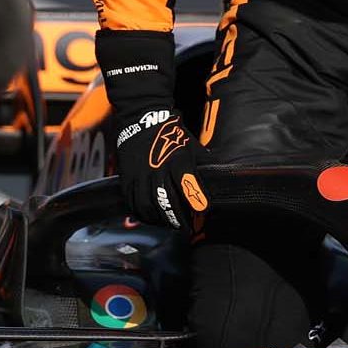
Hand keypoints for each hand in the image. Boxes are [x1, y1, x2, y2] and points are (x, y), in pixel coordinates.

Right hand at [111, 107, 207, 229]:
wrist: (141, 119)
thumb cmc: (171, 134)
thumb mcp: (191, 146)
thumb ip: (202, 164)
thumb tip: (220, 178)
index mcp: (177, 159)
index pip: (187, 181)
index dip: (195, 196)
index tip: (203, 209)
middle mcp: (157, 169)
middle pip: (166, 201)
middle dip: (178, 218)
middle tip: (187, 228)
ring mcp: (140, 175)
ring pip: (148, 207)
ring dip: (161, 220)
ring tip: (170, 225)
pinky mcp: (127, 179)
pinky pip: (133, 203)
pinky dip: (143, 215)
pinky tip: (152, 218)